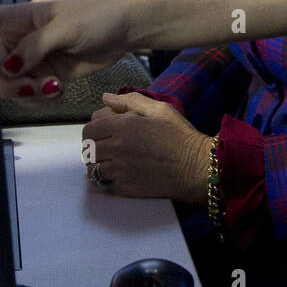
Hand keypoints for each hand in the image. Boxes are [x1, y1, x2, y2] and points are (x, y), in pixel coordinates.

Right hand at [0, 0, 132, 97]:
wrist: (122, 31)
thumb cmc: (96, 16)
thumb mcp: (64, 28)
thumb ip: (34, 46)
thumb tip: (9, 66)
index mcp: (16, 19)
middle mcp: (17, 40)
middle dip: (7, 82)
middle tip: (30, 85)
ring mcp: (29, 60)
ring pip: (9, 85)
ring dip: (27, 93)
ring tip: (52, 87)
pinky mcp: (42, 76)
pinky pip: (29, 94)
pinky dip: (40, 97)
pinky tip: (58, 88)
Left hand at [82, 93, 209, 201]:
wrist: (197, 168)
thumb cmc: (181, 136)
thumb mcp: (160, 109)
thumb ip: (130, 101)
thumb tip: (106, 97)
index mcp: (124, 125)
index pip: (89, 129)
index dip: (94, 131)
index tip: (103, 134)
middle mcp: (118, 147)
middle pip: (88, 149)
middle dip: (95, 147)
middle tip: (108, 148)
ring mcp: (120, 170)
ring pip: (93, 168)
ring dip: (100, 164)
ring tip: (113, 162)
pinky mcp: (126, 188)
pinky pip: (105, 184)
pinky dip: (109, 180)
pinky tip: (122, 174)